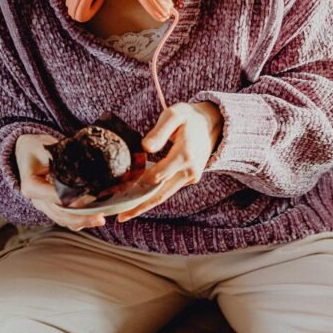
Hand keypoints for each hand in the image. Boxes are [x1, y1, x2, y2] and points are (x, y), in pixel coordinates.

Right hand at [16, 134, 106, 230]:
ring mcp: (44, 205)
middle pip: (59, 214)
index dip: (73, 199)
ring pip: (63, 219)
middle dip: (81, 218)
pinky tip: (94, 218)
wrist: (28, 152)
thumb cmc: (37, 148)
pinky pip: (65, 218)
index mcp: (31, 186)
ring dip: (82, 222)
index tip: (91, 197)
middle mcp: (37, 199)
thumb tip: (87, 171)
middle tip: (100, 218)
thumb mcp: (47, 150)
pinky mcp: (52, 207)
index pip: (54, 197)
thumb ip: (62, 161)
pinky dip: (79, 220)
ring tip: (99, 220)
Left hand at [117, 102, 223, 221]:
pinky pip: (168, 189)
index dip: (140, 182)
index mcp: (185, 155)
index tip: (121, 188)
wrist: (212, 125)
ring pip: (164, 195)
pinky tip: (137, 200)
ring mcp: (190, 178)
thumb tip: (145, 148)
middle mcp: (189, 171)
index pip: (159, 175)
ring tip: (125, 215)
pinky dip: (153, 195)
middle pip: (161, 194)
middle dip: (140, 206)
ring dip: (145, 205)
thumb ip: (159, 131)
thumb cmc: (189, 117)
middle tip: (120, 217)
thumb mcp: (174, 115)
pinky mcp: (189, 179)